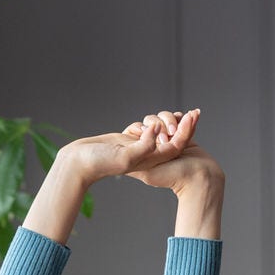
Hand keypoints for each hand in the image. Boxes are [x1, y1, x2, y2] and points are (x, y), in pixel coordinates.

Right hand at [58, 108, 218, 191]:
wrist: (80, 162)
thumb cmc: (99, 161)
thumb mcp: (124, 155)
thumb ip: (143, 145)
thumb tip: (158, 131)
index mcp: (149, 161)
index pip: (175, 146)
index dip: (186, 131)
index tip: (192, 116)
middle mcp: (146, 156)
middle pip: (172, 140)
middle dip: (183, 126)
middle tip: (195, 112)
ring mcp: (137, 148)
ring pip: (160, 134)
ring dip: (167, 123)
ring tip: (177, 114)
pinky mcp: (128, 141)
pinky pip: (146, 131)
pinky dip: (152, 124)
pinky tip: (157, 119)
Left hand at [117, 109, 220, 193]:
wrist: (198, 181)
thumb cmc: (173, 179)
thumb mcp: (146, 173)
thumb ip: (135, 159)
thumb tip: (118, 153)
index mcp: (146, 153)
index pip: (141, 129)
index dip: (146, 127)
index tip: (151, 131)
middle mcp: (157, 146)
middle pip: (155, 122)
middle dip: (164, 122)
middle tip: (170, 133)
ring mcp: (172, 141)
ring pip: (170, 120)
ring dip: (177, 119)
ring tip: (188, 119)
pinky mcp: (186, 139)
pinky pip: (185, 123)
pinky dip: (189, 118)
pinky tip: (194, 114)